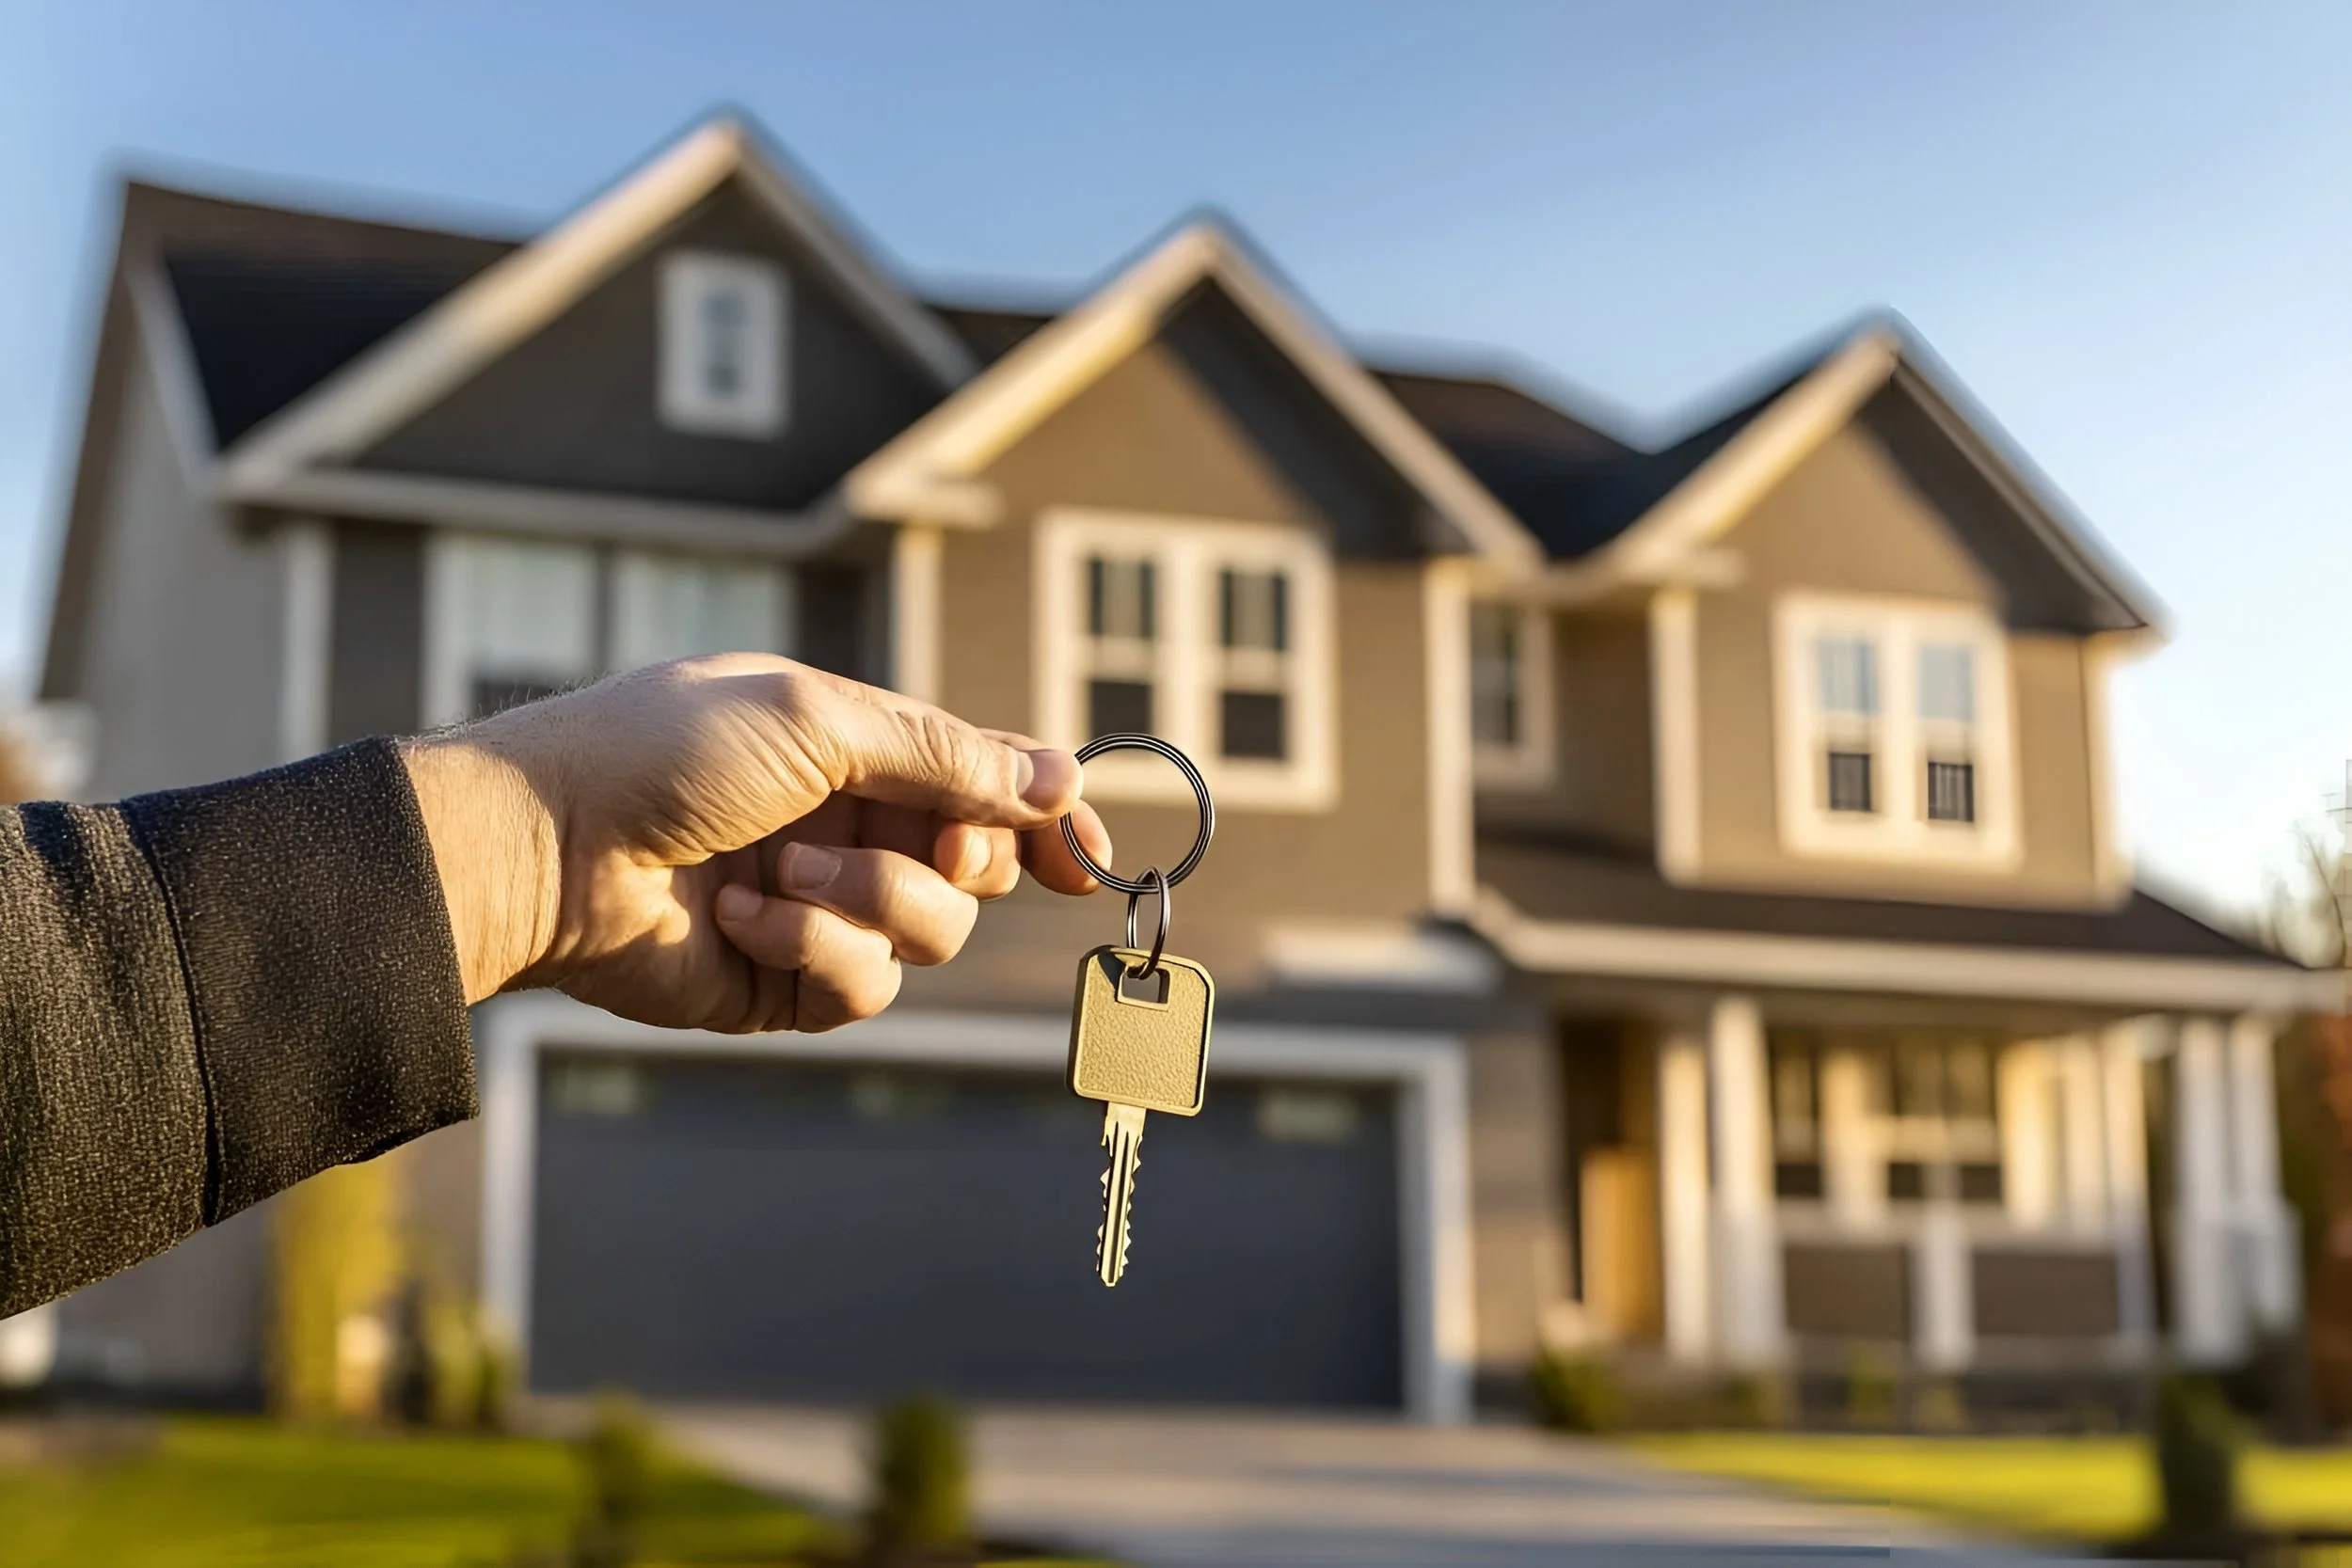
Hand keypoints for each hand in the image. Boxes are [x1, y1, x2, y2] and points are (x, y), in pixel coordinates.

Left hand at [398, 654, 1111, 1031]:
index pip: (985, 783)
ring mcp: (823, 910)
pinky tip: (744, 919)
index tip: (1090, 851)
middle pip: (981, 864)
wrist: (549, 844)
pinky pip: (867, 986)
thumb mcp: (817, 720)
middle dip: (962, 854)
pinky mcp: (788, 984)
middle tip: (923, 834)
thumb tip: (1061, 780)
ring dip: (871, 897)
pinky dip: (817, 949)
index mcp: (859, 750)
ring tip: (782, 870)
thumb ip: (946, 756)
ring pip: (936, 931)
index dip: (1048, 817)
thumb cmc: (666, 751)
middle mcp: (851, 830)